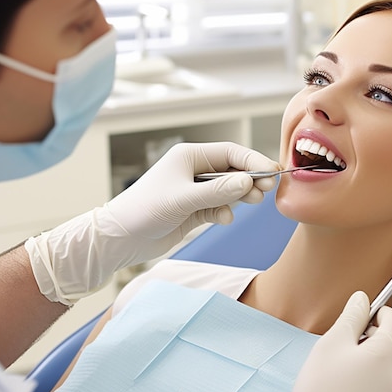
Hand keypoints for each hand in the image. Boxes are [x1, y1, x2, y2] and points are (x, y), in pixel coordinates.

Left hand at [26, 142, 278, 304]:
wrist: (120, 239)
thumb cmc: (144, 210)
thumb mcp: (183, 199)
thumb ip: (218, 191)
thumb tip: (249, 182)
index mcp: (189, 156)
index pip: (229, 153)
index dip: (252, 160)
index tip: (271, 171)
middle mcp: (193, 171)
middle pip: (232, 170)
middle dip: (250, 179)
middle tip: (266, 190)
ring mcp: (194, 191)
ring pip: (228, 189)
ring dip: (240, 195)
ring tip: (253, 202)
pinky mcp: (194, 210)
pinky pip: (219, 206)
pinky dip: (225, 211)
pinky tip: (223, 219)